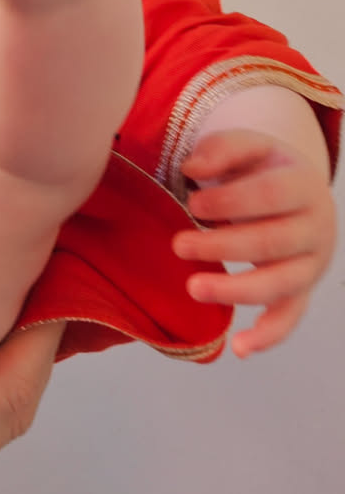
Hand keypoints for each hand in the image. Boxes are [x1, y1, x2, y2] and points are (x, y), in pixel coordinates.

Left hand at [173, 127, 336, 357]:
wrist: (295, 189)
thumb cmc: (261, 167)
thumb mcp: (246, 145)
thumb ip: (221, 149)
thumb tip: (193, 169)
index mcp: (303, 185)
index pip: (270, 196)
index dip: (231, 201)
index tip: (192, 202)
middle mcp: (315, 228)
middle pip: (271, 243)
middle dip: (223, 246)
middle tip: (178, 245)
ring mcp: (312, 264)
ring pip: (280, 284)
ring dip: (236, 290)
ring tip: (193, 288)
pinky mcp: (302, 291)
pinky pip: (290, 318)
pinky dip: (268, 336)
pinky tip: (240, 348)